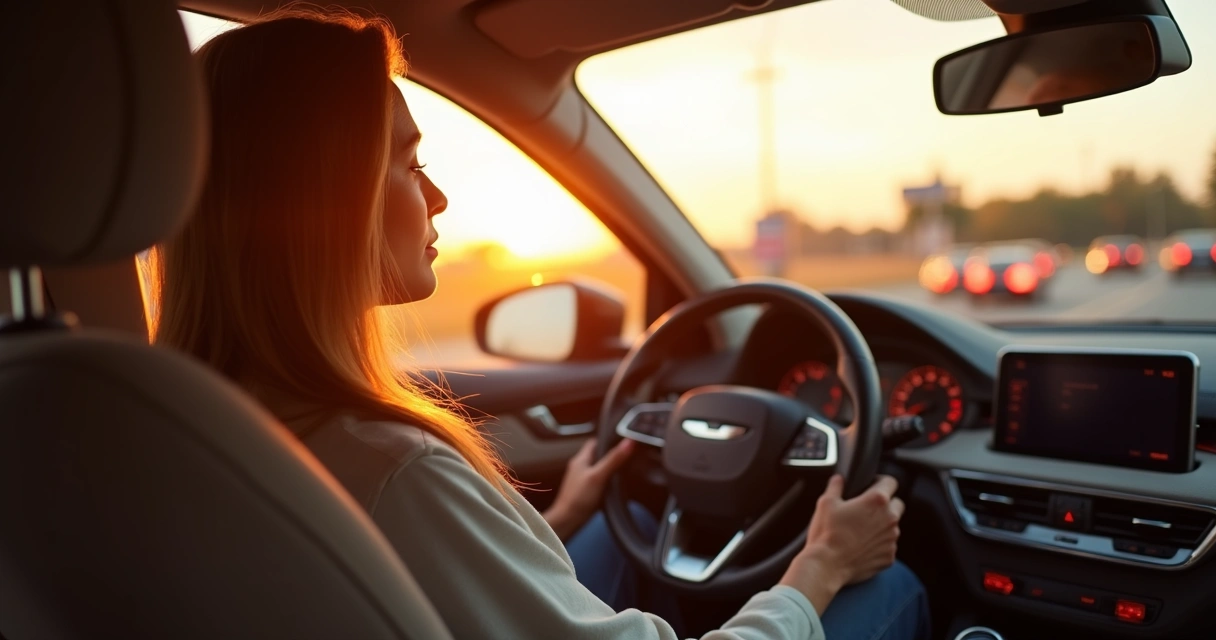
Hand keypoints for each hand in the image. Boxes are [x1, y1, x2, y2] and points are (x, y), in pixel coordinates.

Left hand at [543, 438, 634, 539]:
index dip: (608, 439)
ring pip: (598, 468)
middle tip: (626, 454)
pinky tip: (615, 486)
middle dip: (611, 454)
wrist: (568, 521)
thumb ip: (613, 459)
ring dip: (609, 468)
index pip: (595, 442)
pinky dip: (607, 481)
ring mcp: (582, 480)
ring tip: (624, 469)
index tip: (621, 439)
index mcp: (581, 459)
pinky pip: (598, 481)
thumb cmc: (578, 499)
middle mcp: (580, 468)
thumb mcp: (598, 476)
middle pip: (598, 455)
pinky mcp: (586, 492)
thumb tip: (628, 442)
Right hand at [779, 474, 903, 612]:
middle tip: (866, 509)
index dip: (881, 481)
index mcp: (877, 501)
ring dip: (881, 526)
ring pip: (892, 527)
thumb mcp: (826, 503)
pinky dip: (878, 546)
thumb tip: (839, 479)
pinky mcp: (889, 558)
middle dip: (886, 504)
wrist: (827, 566)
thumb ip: (836, 486)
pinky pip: (887, 547)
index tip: (872, 485)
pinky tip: (861, 547)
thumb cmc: (826, 533)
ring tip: (860, 531)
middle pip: (897, 504)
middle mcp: (890, 519)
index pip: (891, 482)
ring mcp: (891, 540)